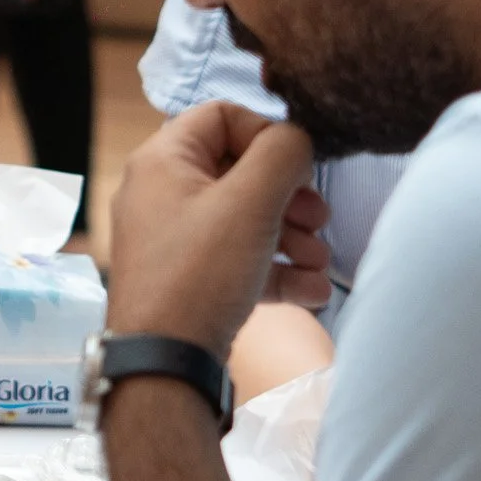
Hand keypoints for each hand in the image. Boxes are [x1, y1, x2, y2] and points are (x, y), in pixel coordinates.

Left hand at [107, 102, 331, 357]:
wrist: (164, 363)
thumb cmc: (199, 273)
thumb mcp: (250, 202)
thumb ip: (282, 155)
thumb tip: (296, 139)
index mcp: (162, 161)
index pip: (221, 117)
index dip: (267, 135)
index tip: (298, 168)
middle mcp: (160, 194)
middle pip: (238, 172)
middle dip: (289, 196)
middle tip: (318, 218)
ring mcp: (171, 240)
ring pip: (243, 220)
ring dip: (291, 236)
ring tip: (320, 261)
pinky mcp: (186, 280)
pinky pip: (237, 261)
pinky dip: (275, 270)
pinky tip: (312, 292)